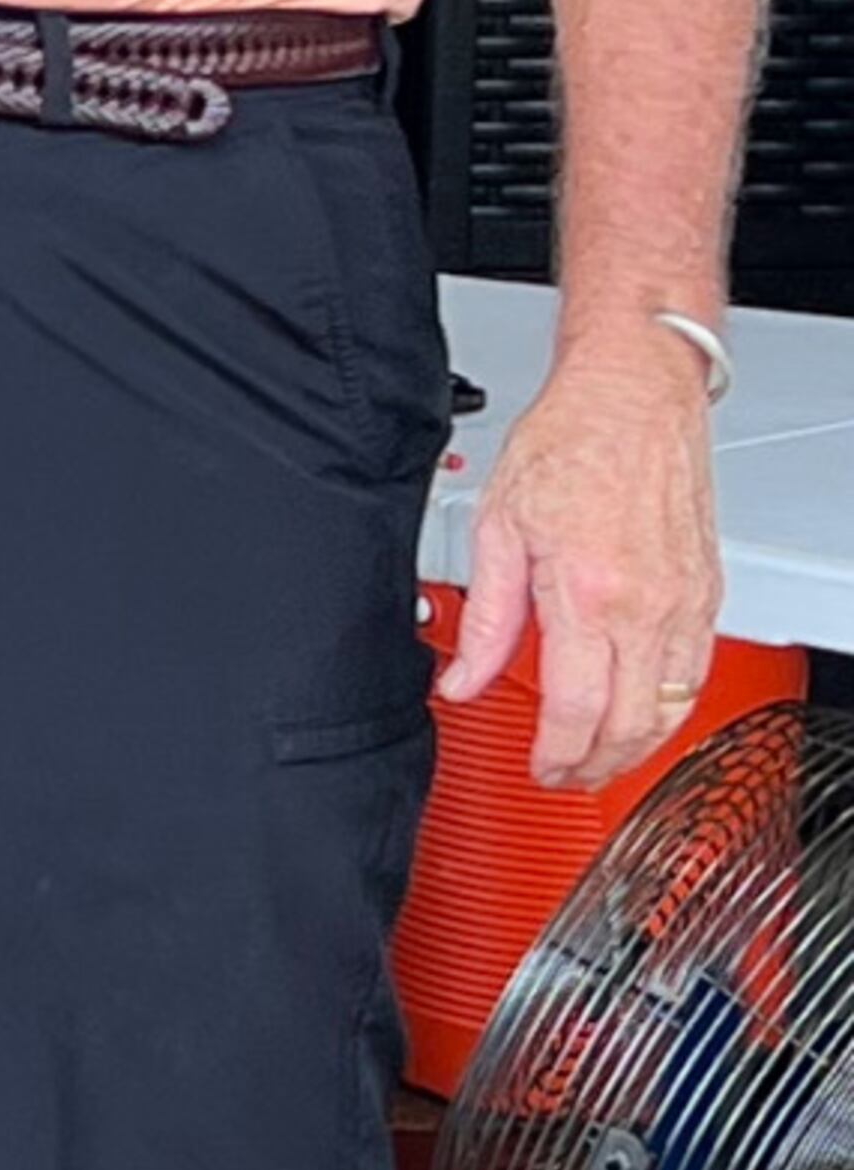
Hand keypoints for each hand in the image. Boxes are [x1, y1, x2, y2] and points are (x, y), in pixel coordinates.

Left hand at [446, 319, 721, 792]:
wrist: (634, 394)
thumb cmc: (571, 441)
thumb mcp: (498, 527)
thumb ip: (485, 617)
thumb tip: (462, 680)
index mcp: (587, 593)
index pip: (575, 710)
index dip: (555, 756)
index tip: (540, 767)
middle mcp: (645, 605)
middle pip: (630, 726)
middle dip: (595, 767)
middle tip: (565, 775)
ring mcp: (684, 602)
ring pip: (671, 709)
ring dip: (636, 746)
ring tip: (599, 756)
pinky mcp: (707, 593)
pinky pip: (694, 672)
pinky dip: (670, 707)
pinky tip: (642, 711)